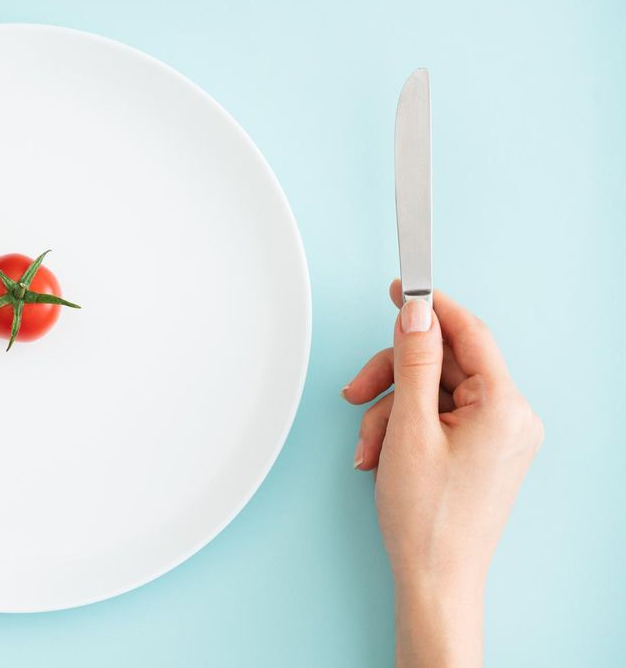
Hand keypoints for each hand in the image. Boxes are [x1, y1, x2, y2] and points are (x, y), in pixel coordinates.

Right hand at [342, 280, 542, 666]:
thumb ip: (413, 364)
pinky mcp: (482, 452)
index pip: (469, 333)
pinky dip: (403, 428)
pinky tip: (381, 455)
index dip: (431, 308)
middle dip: (392, 378)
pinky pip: (438, 417)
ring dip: (390, 410)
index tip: (401, 288)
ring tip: (368, 446)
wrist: (435, 579)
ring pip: (433, 391)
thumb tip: (418, 315)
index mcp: (505, 407)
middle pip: (443, 364)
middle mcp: (511, 417)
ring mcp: (498, 437)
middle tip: (355, 391)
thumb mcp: (408, 428)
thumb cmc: (427, 517)